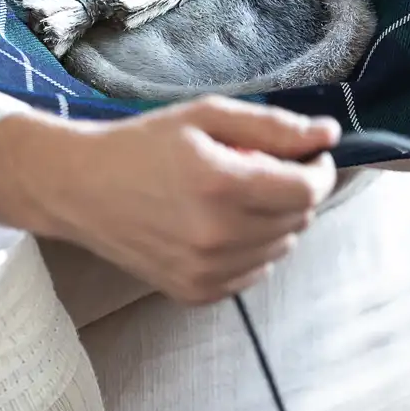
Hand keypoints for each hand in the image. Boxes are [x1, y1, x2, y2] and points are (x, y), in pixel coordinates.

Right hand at [0, 96, 340, 303]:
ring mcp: (207, 272)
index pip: (307, 190)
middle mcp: (216, 236)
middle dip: (295, 190)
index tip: (311, 156)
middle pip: (299, 219)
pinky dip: (252, 248)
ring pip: (282, 247)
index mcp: (220, 185)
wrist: (81, 189)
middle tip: (263, 168)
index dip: (319, 170)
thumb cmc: (142, 145)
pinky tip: (221, 225)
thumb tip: (329, 134)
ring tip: (236, 196)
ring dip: (275, 220)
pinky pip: (256, 272)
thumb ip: (273, 127)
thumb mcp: (205, 117)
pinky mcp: (197, 293)